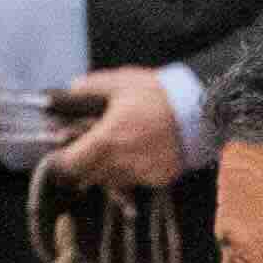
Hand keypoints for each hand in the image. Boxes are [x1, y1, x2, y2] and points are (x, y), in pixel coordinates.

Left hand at [37, 66, 187, 188]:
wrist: (204, 108)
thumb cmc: (159, 93)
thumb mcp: (121, 82)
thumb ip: (88, 88)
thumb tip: (67, 90)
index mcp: (105, 141)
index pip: (69, 165)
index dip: (60, 162)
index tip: (59, 153)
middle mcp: (120, 164)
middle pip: (87, 176)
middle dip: (82, 165)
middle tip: (84, 150)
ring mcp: (141, 174)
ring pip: (110, 180)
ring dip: (105, 169)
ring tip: (114, 148)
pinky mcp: (159, 179)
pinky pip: (135, 181)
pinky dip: (130, 171)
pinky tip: (136, 154)